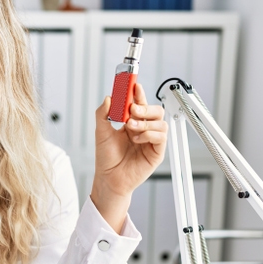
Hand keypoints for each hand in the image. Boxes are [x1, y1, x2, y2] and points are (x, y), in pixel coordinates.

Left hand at [91, 84, 166, 231]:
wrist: (109, 178)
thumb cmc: (107, 158)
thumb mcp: (101, 132)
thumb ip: (103, 114)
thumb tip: (108, 98)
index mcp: (132, 122)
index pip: (139, 103)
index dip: (138, 93)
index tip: (133, 85)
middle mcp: (144, 130)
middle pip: (155, 110)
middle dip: (144, 107)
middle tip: (132, 109)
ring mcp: (152, 140)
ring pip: (160, 122)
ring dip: (145, 122)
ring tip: (130, 128)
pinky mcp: (157, 152)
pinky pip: (161, 137)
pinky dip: (149, 134)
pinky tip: (137, 139)